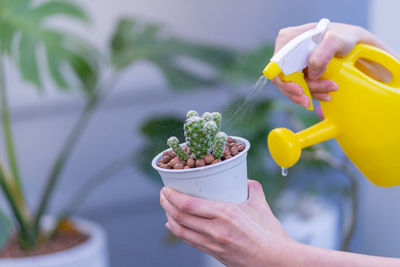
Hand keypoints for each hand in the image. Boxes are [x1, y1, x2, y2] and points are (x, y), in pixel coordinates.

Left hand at [160, 180, 293, 265]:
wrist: (278, 261)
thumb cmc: (270, 233)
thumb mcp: (260, 205)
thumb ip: (251, 188)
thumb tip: (244, 179)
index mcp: (225, 214)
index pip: (188, 204)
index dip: (172, 196)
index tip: (166, 188)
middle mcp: (215, 230)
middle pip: (180, 217)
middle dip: (166, 204)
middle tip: (163, 195)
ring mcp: (213, 244)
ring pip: (181, 231)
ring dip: (169, 217)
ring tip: (166, 207)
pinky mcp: (215, 254)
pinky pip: (190, 241)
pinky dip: (178, 232)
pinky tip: (173, 225)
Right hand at [272, 22, 377, 107]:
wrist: (353, 43)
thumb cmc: (344, 36)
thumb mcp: (336, 39)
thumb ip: (324, 52)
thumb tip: (312, 73)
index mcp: (288, 40)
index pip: (277, 65)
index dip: (284, 81)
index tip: (299, 90)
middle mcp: (286, 51)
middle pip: (283, 78)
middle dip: (298, 92)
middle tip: (310, 100)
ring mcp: (292, 62)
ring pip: (292, 85)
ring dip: (309, 93)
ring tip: (327, 93)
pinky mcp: (300, 71)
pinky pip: (300, 86)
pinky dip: (311, 93)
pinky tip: (324, 94)